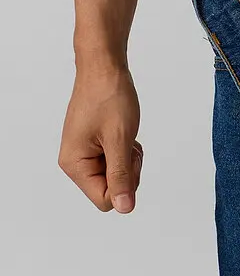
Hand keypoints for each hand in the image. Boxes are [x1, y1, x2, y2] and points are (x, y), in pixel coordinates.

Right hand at [58, 63, 142, 212]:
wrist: (104, 67)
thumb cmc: (108, 96)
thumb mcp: (120, 139)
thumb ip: (122, 175)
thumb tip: (124, 208)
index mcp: (74, 164)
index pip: (105, 200)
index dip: (125, 184)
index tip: (128, 156)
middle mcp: (75, 162)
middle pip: (110, 188)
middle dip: (127, 169)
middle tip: (128, 143)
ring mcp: (83, 152)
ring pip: (115, 173)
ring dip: (127, 157)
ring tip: (125, 134)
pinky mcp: (92, 144)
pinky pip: (114, 159)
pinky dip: (124, 148)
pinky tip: (123, 131)